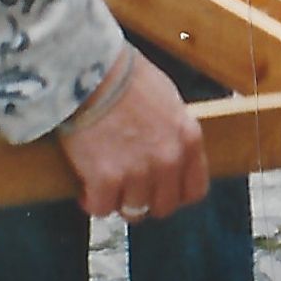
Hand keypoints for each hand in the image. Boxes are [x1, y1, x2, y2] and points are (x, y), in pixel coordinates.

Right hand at [54, 52, 208, 219]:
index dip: (174, 194)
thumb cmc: (125, 76)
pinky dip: (91, 201)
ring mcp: (139, 172)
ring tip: (104, 186)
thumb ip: (172, 133)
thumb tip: (166, 149)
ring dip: (118, 201)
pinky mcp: (106, 179)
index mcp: (188, 139)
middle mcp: (169, 160)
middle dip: (145, 200)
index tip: (159, 190)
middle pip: (163, 206)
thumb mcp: (167, 101)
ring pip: (132, 211)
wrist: (90, 69)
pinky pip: (100, 208)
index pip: (195, 190)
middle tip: (127, 189)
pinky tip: (86, 188)